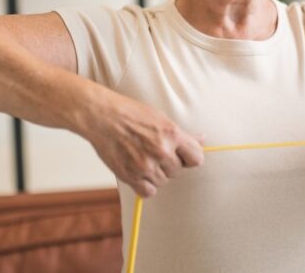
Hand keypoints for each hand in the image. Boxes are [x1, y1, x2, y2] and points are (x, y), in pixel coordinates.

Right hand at [82, 89, 204, 198]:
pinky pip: (148, 192)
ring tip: (142, 158)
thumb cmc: (131, 113)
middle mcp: (161, 151)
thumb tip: (202, 140)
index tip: (181, 155)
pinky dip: (145, 185)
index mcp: (172, 134)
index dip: (189, 157)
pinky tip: (138, 172)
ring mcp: (146, 165)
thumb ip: (183, 135)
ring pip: (163, 181)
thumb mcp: (161, 118)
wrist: (102, 117)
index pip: (197, 159)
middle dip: (169, 164)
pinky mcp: (130, 176)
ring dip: (156, 174)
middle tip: (153, 151)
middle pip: (178, 171)